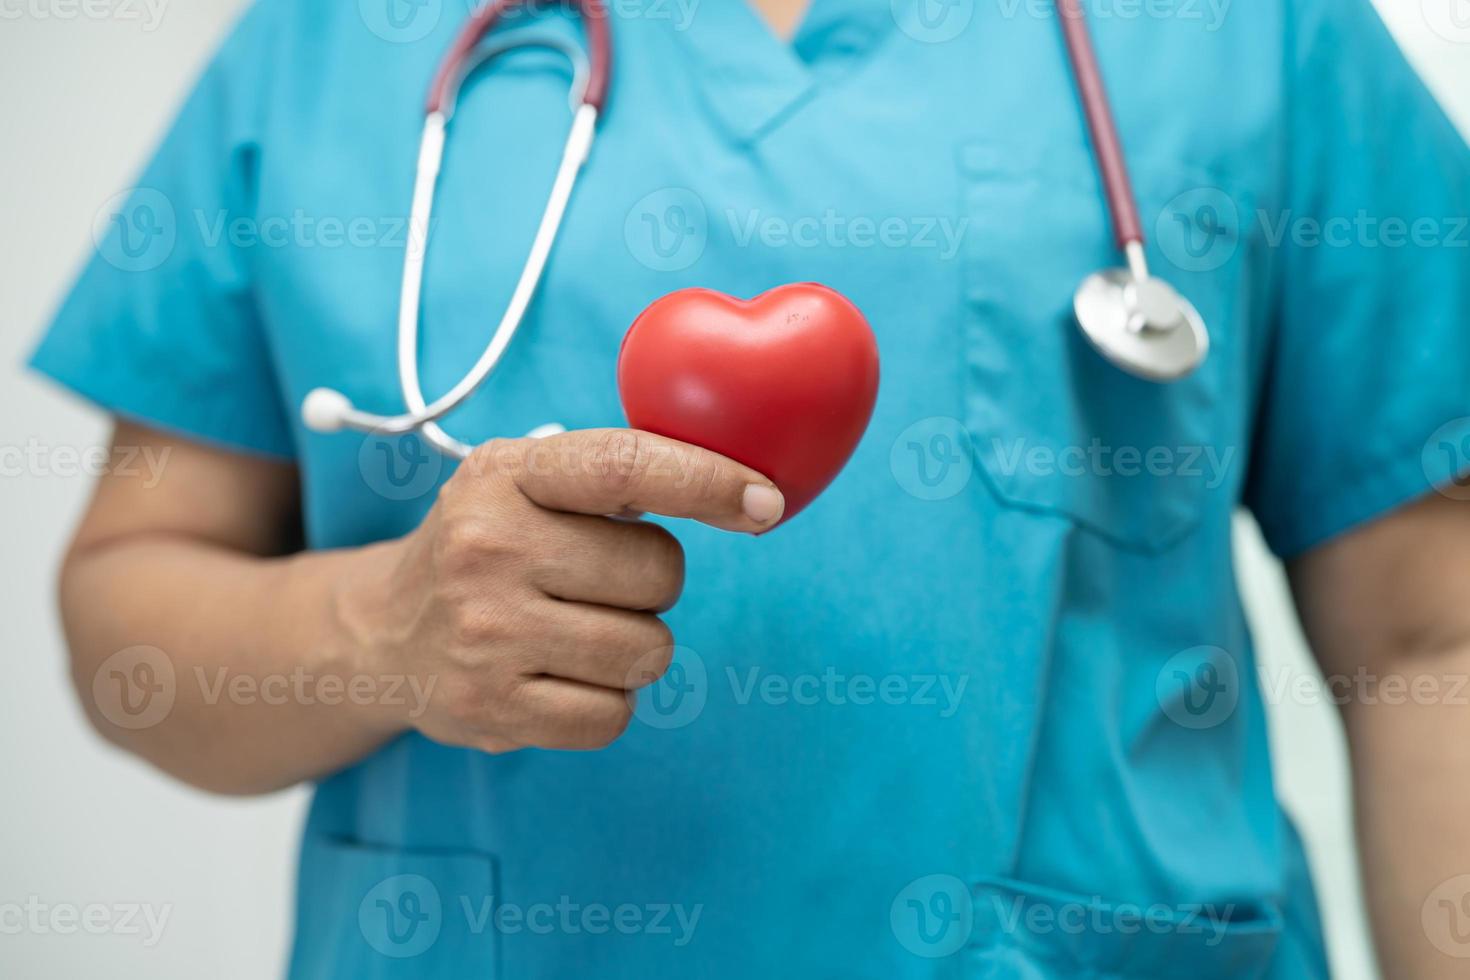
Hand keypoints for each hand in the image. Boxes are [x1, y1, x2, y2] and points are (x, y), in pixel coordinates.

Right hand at [342, 429, 783, 752]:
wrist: (381, 635)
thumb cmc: (489, 548)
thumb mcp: (525, 482)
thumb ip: (613, 474)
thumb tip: (747, 487)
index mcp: (506, 475)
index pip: (623, 467)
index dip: (705, 480)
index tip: (766, 501)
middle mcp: (488, 547)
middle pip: (660, 572)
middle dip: (650, 583)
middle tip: (593, 583)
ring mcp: (485, 633)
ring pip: (648, 651)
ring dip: (633, 647)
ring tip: (572, 632)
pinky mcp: (490, 709)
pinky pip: (614, 716)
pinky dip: (606, 702)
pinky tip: (557, 676)